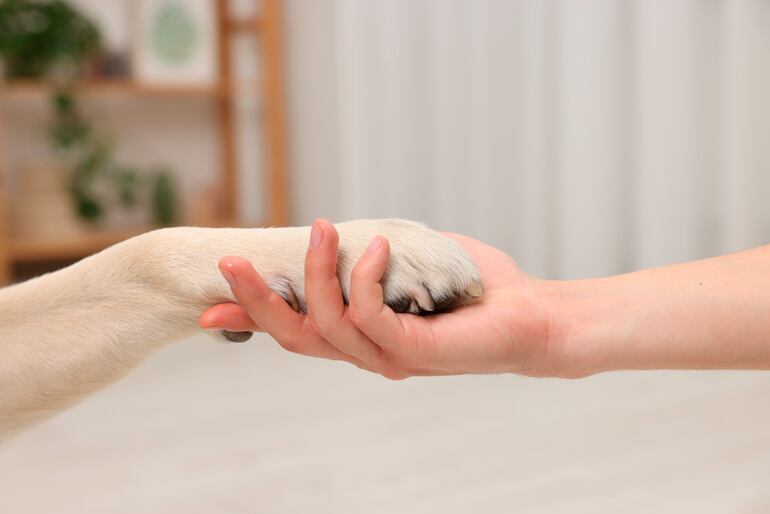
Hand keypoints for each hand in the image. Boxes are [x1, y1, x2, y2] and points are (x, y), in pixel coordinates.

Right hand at [199, 220, 565, 377]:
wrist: (529, 314)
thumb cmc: (471, 287)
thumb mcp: (408, 261)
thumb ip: (368, 256)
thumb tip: (333, 233)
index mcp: (360, 334)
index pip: (295, 330)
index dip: (251, 318)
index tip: (210, 302)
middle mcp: (365, 352)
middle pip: (293, 337)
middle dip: (257, 299)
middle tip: (232, 259)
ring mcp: (387, 355)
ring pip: (324, 324)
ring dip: (315, 271)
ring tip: (322, 228)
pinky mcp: (412, 350)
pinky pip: (368, 315)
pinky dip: (365, 276)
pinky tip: (381, 246)